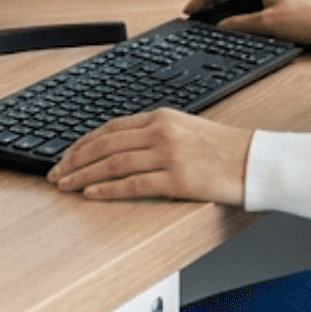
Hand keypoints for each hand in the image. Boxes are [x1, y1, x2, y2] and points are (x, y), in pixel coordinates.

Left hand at [48, 108, 250, 203]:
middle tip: (55, 173)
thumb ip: (155, 133)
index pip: (110, 128)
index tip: (66, 155)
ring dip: (83, 175)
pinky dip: (107, 189)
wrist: (255, 161)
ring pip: (113, 163)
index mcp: (161, 117)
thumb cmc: (223, 149)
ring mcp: (168, 155)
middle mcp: (161, 132)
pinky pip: (133, 184)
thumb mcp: (186, 128)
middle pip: (105, 145)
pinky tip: (91, 194)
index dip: (82, 143)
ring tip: (65, 185)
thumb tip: (119, 147)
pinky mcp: (177, 179)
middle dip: (74, 159)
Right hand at [186, 0, 310, 47]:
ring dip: (224, 5)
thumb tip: (220, 27)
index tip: (190, 10)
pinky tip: (233, 22)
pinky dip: (238, 10)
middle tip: (195, 13)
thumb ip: (240, 24)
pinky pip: (252, 2)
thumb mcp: (268, 24)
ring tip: (209, 18)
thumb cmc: (307, 19)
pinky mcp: (280, 0)